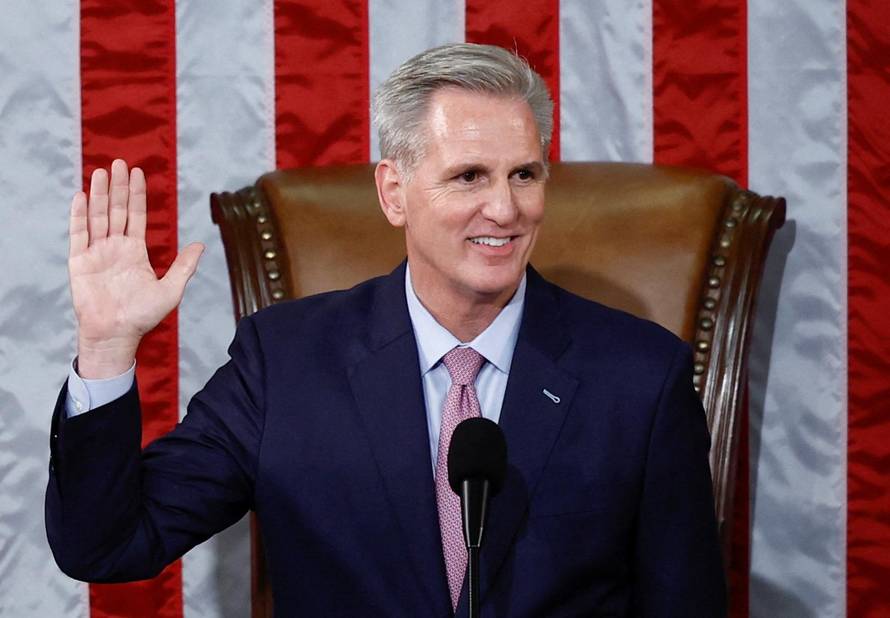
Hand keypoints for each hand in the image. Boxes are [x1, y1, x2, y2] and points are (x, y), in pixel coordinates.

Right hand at [69, 159, 203, 377]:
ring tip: (100, 172)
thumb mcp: (171, 289)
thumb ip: (184, 266)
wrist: (117, 334)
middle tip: (119, 163)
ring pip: (97, 217)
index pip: (136, 216)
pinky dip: (79, 215)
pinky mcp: (79, 261)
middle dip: (117, 187)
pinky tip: (81, 196)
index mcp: (135, 251)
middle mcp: (115, 247)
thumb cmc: (143, 316)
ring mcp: (96, 253)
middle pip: (115, 210)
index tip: (137, 173)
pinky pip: (78, 234)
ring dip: (98, 194)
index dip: (136, 195)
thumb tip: (201, 244)